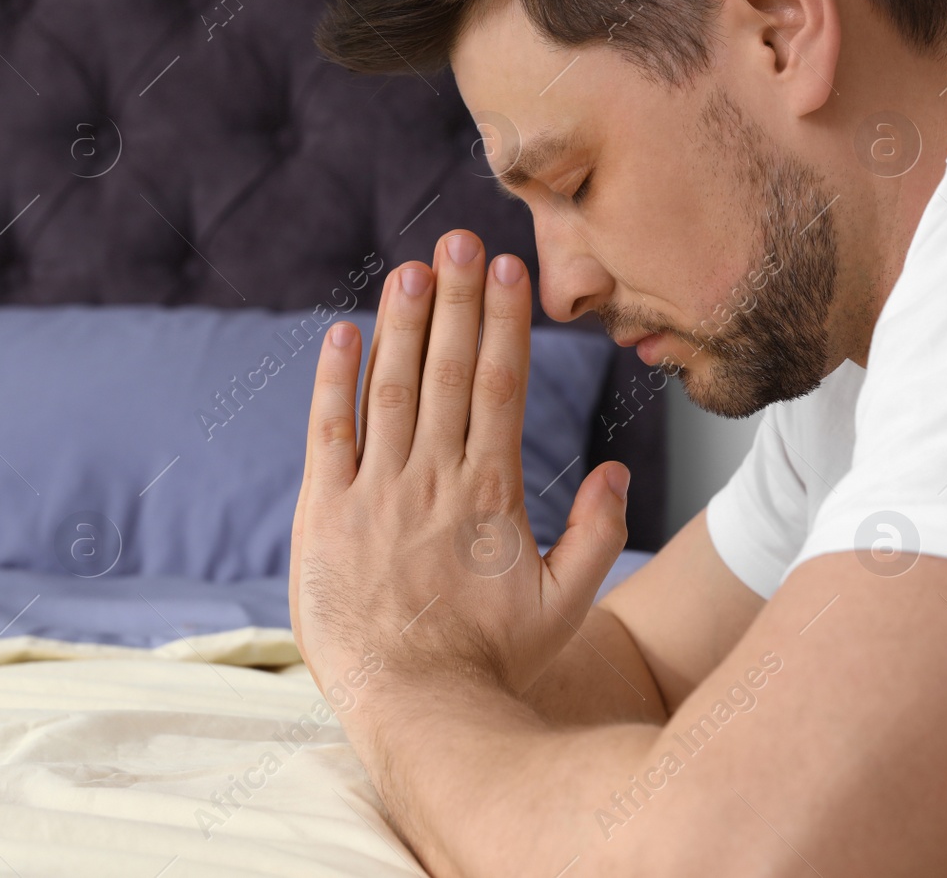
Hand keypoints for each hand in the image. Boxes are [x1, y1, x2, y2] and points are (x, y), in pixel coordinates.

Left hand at [289, 230, 631, 720]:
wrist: (413, 706)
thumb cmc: (490, 663)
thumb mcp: (565, 606)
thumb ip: (596, 535)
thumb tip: (620, 472)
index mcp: (490, 492)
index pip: (500, 386)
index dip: (503, 322)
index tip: (509, 270)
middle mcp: (434, 478)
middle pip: (448, 371)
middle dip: (456, 299)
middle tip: (461, 240)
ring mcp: (377, 491)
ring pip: (392, 389)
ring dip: (402, 323)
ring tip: (412, 267)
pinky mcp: (326, 512)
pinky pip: (330, 433)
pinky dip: (334, 382)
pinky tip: (341, 333)